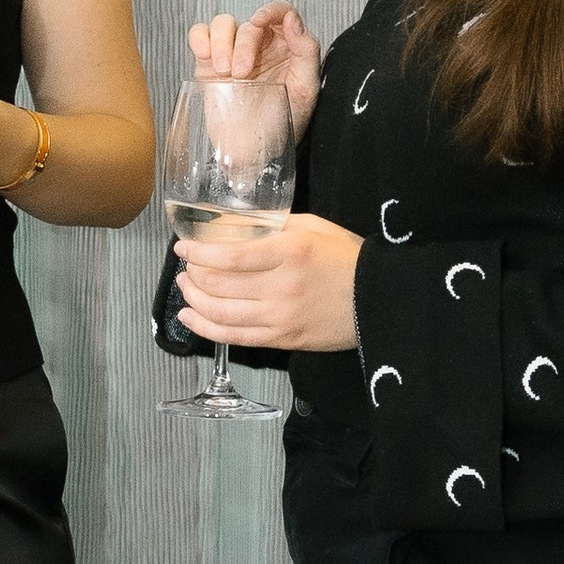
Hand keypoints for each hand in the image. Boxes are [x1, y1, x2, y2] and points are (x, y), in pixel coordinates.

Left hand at [175, 209, 360, 352]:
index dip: (197, 252)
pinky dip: (204, 328)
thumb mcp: (315, 228)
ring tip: (186, 288)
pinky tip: (189, 317)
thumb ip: (275, 225)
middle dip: (192, 274)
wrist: (381, 300)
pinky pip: (232, 337)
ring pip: (218, 313)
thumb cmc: (348, 260)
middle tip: (186, 266)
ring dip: (192, 300)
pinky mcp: (281, 339)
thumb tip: (236, 224)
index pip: (228, 255)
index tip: (183, 247)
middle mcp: (281, 287)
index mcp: (289, 253)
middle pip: (217, 284)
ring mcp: (280, 318)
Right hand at [188, 2, 321, 138]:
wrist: (255, 153)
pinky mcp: (209, 63)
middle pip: (249, 24)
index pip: (281, 12)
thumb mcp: (305, 89)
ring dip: (221, 42)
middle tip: (242, 73)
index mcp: (287, 46)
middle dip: (243, 45)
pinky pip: (201, 35)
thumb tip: (293, 20)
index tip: (260, 21)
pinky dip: (200, 38)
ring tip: (224, 71)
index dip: (270, 10)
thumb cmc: (284, 123)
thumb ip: (306, 51)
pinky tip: (204, 54)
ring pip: (223, 24)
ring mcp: (233, 52)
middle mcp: (261, 45)